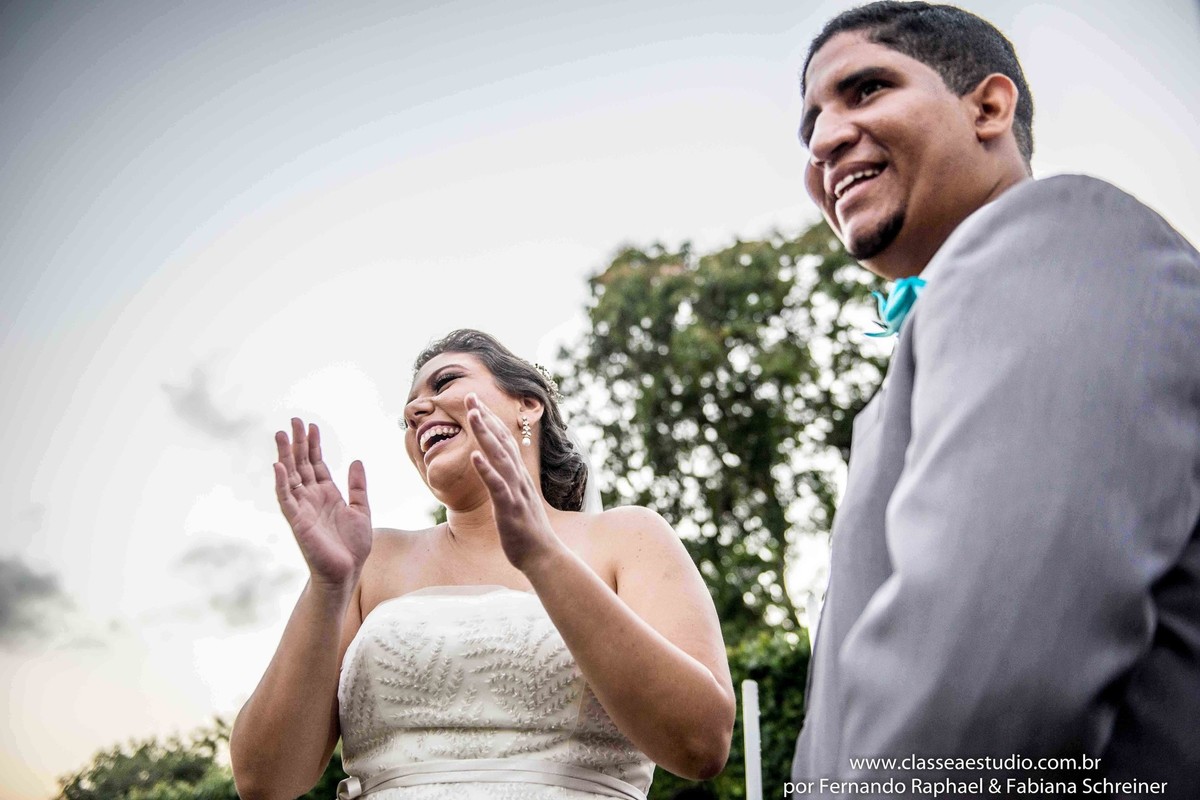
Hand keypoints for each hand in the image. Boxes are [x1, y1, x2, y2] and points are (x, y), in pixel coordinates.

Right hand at [274, 418, 371, 589]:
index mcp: (327, 494)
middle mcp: (312, 498)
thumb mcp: (361, 510)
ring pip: (290, 477)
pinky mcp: (297, 521)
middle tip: (293, 421)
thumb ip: (358, 486)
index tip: (311, 426)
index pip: (316, 464)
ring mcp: (303, 508)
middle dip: (297, 443)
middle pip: (301, 465)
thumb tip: (357, 461)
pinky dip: (282, 482)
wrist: (346, 572)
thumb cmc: (353, 546)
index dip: (313, 445)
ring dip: (285, 456)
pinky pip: (286, 499)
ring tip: (281, 435)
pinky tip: (279, 466)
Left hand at [464, 394, 562, 571]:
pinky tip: (474, 456)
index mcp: (517, 475)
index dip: (489, 420)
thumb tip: (494, 467)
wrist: (543, 556)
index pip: (503, 441)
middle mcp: (518, 478)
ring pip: (499, 458)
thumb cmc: (526, 530)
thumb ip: (506, 480)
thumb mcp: (515, 498)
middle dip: (484, 418)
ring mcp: (516, 491)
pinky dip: (486, 470)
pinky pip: (497, 486)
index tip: (474, 402)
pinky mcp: (510, 508)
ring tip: (472, 415)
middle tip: (469, 396)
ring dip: (486, 435)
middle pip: (501, 441)